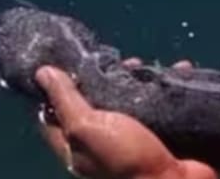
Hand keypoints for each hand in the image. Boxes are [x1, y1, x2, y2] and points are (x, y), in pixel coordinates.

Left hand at [35, 66, 216, 178]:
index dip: (55, 88)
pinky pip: (163, 103)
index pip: (54, 114)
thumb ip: (66, 100)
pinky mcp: (161, 134)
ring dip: (139, 79)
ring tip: (144, 64)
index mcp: (77, 146)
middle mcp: (102, 143)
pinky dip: (170, 85)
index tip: (66, 61)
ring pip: (131, 101)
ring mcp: (132, 139)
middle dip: (105, 78)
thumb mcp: (87, 127)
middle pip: (96, 103)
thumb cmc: (124, 159)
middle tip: (116, 60)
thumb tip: (42, 72)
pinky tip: (177, 70)